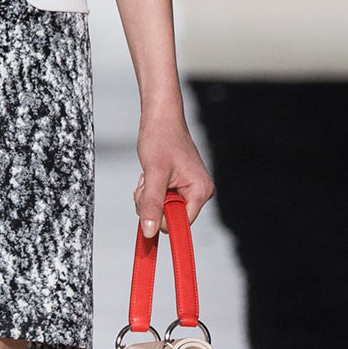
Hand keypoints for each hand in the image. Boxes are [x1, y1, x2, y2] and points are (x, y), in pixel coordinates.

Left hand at [134, 110, 213, 237]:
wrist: (160, 117)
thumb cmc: (161, 138)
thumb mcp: (154, 174)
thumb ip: (152, 204)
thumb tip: (149, 231)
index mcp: (201, 191)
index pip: (181, 223)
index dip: (162, 217)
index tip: (150, 202)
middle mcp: (199, 191)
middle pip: (171, 217)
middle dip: (153, 205)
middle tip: (147, 184)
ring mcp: (190, 188)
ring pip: (164, 208)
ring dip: (149, 197)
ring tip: (148, 178)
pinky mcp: (180, 184)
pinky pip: (163, 198)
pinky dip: (151, 191)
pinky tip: (150, 177)